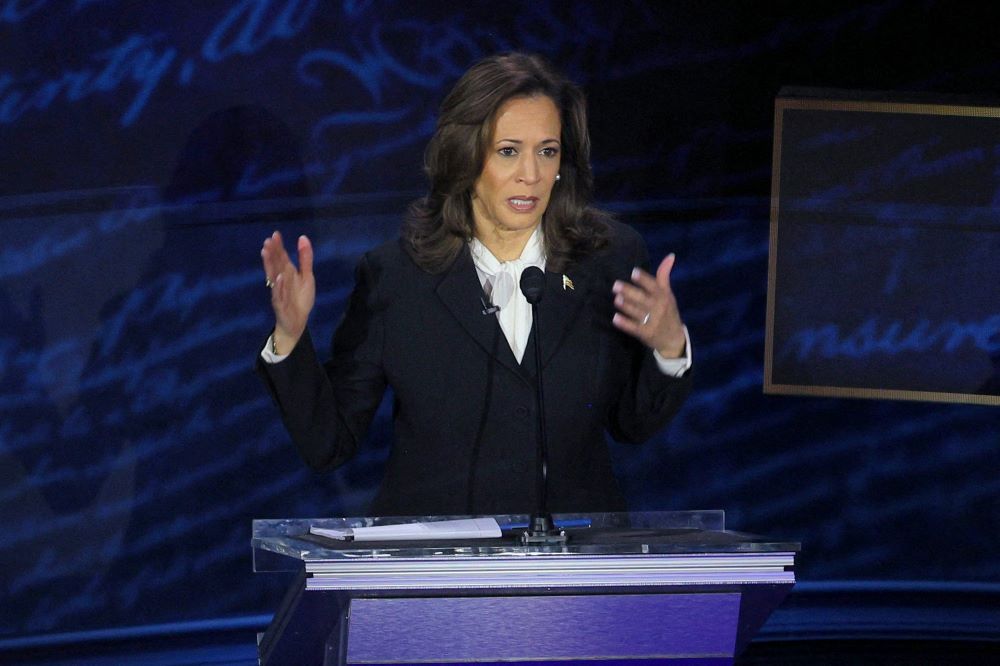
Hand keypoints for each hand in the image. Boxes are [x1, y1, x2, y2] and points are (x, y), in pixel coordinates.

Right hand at [261, 231, 314, 353]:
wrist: (297, 323)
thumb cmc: (300, 299)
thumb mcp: (307, 276)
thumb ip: (305, 258)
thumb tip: (302, 237)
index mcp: (287, 273)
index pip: (281, 257)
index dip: (278, 246)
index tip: (275, 234)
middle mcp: (281, 280)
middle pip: (275, 265)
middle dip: (272, 253)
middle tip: (267, 241)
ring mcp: (279, 292)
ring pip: (273, 276)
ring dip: (270, 265)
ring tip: (266, 253)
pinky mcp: (280, 304)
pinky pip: (279, 294)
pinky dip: (279, 286)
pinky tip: (279, 277)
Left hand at [611, 253, 685, 357]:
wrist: (674, 339)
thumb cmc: (668, 312)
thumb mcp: (668, 294)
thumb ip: (664, 276)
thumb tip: (670, 255)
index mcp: (663, 296)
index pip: (653, 286)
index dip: (644, 279)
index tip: (634, 272)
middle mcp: (658, 308)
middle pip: (643, 298)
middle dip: (629, 292)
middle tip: (616, 285)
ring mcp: (652, 321)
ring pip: (637, 312)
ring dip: (626, 306)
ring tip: (616, 299)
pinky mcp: (646, 333)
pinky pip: (634, 328)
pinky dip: (625, 323)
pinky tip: (615, 318)